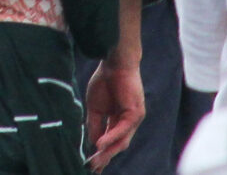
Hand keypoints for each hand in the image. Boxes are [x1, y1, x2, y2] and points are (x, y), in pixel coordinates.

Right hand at [85, 53, 144, 168]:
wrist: (114, 62)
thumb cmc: (105, 81)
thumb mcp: (95, 107)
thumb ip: (95, 125)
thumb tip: (93, 144)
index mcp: (118, 120)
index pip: (110, 141)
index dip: (101, 153)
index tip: (90, 164)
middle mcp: (128, 122)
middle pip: (117, 145)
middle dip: (105, 157)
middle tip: (93, 168)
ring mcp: (133, 118)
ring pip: (122, 141)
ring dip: (108, 152)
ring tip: (96, 161)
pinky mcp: (135, 113)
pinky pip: (123, 129)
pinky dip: (111, 137)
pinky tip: (100, 144)